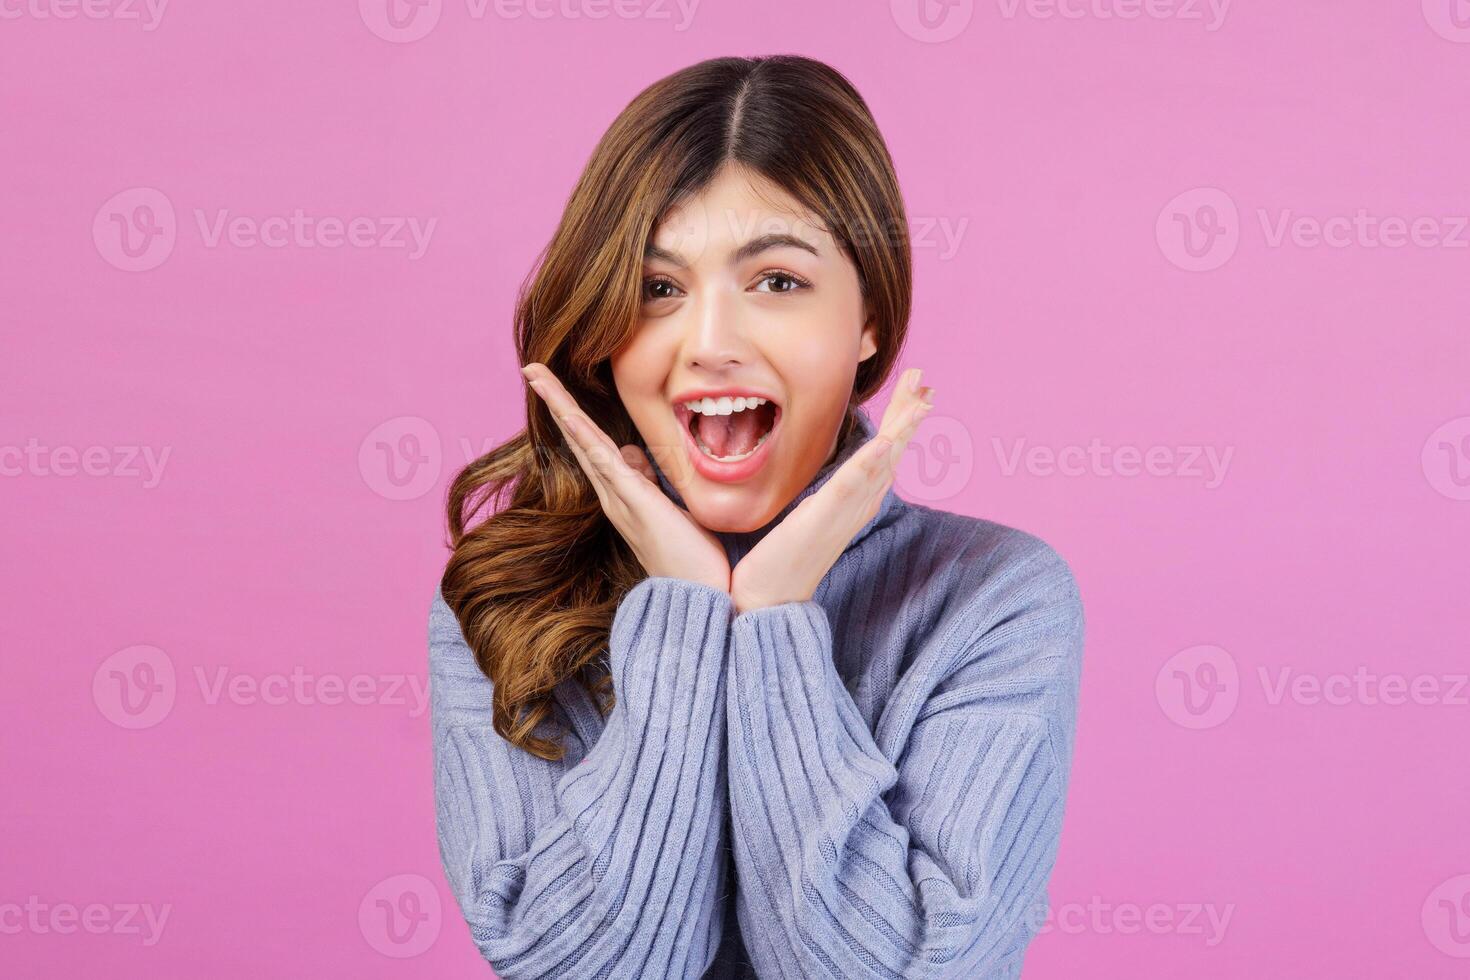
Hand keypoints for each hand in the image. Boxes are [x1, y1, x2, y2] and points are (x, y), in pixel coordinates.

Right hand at [521, 362, 730, 593]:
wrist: (698, 599)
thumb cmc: (691, 558)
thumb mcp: (670, 507)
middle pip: (579, 438)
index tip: (557, 385)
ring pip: (585, 443)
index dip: (574, 414)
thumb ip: (649, 483)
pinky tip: (570, 416)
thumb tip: (634, 456)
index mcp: (623, 494)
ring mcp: (621, 499)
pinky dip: (585, 437)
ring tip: (539, 376)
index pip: (594, 445)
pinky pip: (605, 463)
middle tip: (532, 368)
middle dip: (557, 401)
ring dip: (562, 407)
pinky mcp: (636, 503)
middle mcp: (614, 495)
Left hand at [729, 368, 933, 614]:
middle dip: (909, 415)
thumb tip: (827, 480)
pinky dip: (871, 462)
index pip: (884, 453)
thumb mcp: (808, 517)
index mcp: (853, 501)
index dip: (901, 421)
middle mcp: (857, 505)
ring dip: (902, 428)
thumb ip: (824, 496)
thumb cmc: (780, 561)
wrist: (767, 600)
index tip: (916, 391)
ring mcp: (843, 512)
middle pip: (893, 451)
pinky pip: (852, 486)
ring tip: (920, 398)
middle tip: (926, 381)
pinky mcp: (823, 519)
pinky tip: (885, 441)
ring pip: (883, 461)